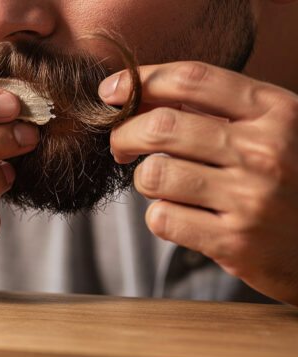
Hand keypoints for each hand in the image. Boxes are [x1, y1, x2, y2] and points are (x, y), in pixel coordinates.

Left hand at [100, 61, 297, 305]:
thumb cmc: (293, 181)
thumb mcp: (276, 131)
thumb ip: (219, 111)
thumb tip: (139, 93)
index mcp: (278, 111)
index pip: (191, 79)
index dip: (140, 81)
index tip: (112, 91)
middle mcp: (266, 150)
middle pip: (160, 126)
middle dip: (124, 134)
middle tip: (121, 146)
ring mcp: (251, 198)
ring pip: (154, 174)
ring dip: (146, 179)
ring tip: (164, 185)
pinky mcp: (235, 242)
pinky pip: (161, 218)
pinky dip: (160, 216)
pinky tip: (183, 216)